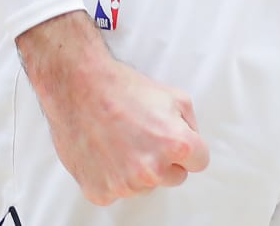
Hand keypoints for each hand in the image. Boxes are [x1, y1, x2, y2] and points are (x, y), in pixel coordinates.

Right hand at [16, 10, 209, 204]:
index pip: (200, 162)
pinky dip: (113, 176)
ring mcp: (126, 184)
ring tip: (122, 140)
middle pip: (174, 177)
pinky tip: (107, 152)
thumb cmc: (121, 89)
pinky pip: (118, 191)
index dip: (189, 148)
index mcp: (176, 145)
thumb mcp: (174, 96)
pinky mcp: (102, 192)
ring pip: (146, 186)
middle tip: (145, 136)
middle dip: (165, 160)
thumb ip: (191, 125)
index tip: (175, 140)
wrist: (78, 88)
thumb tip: (193, 142)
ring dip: (139, 170)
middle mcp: (152, 170)